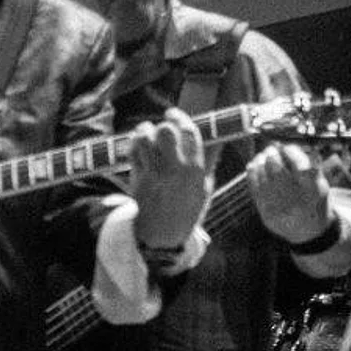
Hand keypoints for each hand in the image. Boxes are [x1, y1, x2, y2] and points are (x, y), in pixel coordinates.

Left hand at [129, 107, 212, 248]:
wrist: (163, 236)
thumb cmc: (187, 211)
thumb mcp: (204, 188)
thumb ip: (208, 162)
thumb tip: (217, 139)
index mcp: (195, 171)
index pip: (190, 133)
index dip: (181, 118)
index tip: (174, 114)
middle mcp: (175, 170)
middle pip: (167, 131)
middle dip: (164, 123)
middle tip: (163, 123)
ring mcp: (154, 175)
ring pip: (146, 139)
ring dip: (146, 130)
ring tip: (148, 132)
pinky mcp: (137, 179)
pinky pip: (133, 152)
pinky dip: (134, 142)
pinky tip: (139, 143)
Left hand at [248, 144, 334, 243]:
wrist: (306, 230)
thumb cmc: (315, 201)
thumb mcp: (320, 184)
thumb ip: (311, 164)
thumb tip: (292, 142)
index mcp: (315, 193)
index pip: (301, 166)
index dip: (291, 152)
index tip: (287, 145)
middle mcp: (297, 201)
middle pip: (277, 170)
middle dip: (272, 155)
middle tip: (271, 148)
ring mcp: (278, 207)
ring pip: (263, 176)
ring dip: (261, 161)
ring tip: (264, 155)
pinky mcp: (264, 211)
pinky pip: (254, 186)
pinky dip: (253, 171)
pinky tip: (255, 164)